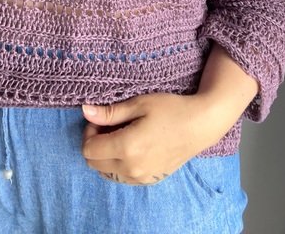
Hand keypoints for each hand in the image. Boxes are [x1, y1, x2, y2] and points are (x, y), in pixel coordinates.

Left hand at [81, 92, 226, 185]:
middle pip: (94, 163)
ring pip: (106, 172)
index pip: (89, 149)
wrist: (199, 126)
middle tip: (110, 126)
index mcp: (127, 147)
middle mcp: (131, 168)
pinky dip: (118, 164)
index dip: (89, 132)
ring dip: (106, 155)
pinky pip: (121, 177)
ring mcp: (140, 177)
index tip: (102, 119)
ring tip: (121, 136)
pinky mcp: (149, 181)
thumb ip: (110, 112)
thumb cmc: (170, 109)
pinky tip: (131, 147)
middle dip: (95, 143)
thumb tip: (85, 111)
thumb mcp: (139, 104)